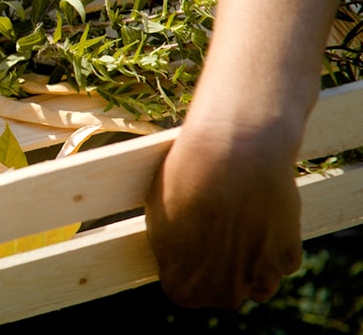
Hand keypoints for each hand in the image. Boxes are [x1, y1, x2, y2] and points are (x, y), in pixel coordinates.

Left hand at [145, 119, 302, 308]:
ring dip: (248, 263)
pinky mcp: (287, 258)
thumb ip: (168, 250)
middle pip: (221, 294)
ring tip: (238, 222)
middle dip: (217, 270)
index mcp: (183, 287)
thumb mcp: (158, 215)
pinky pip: (279, 264)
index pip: (184, 292)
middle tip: (215, 229)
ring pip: (255, 285)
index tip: (186, 237)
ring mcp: (257, 279)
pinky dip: (272, 247)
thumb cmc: (188, 178)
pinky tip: (261, 217)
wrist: (234, 150)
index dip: (185, 264)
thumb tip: (176, 261)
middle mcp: (222, 293)